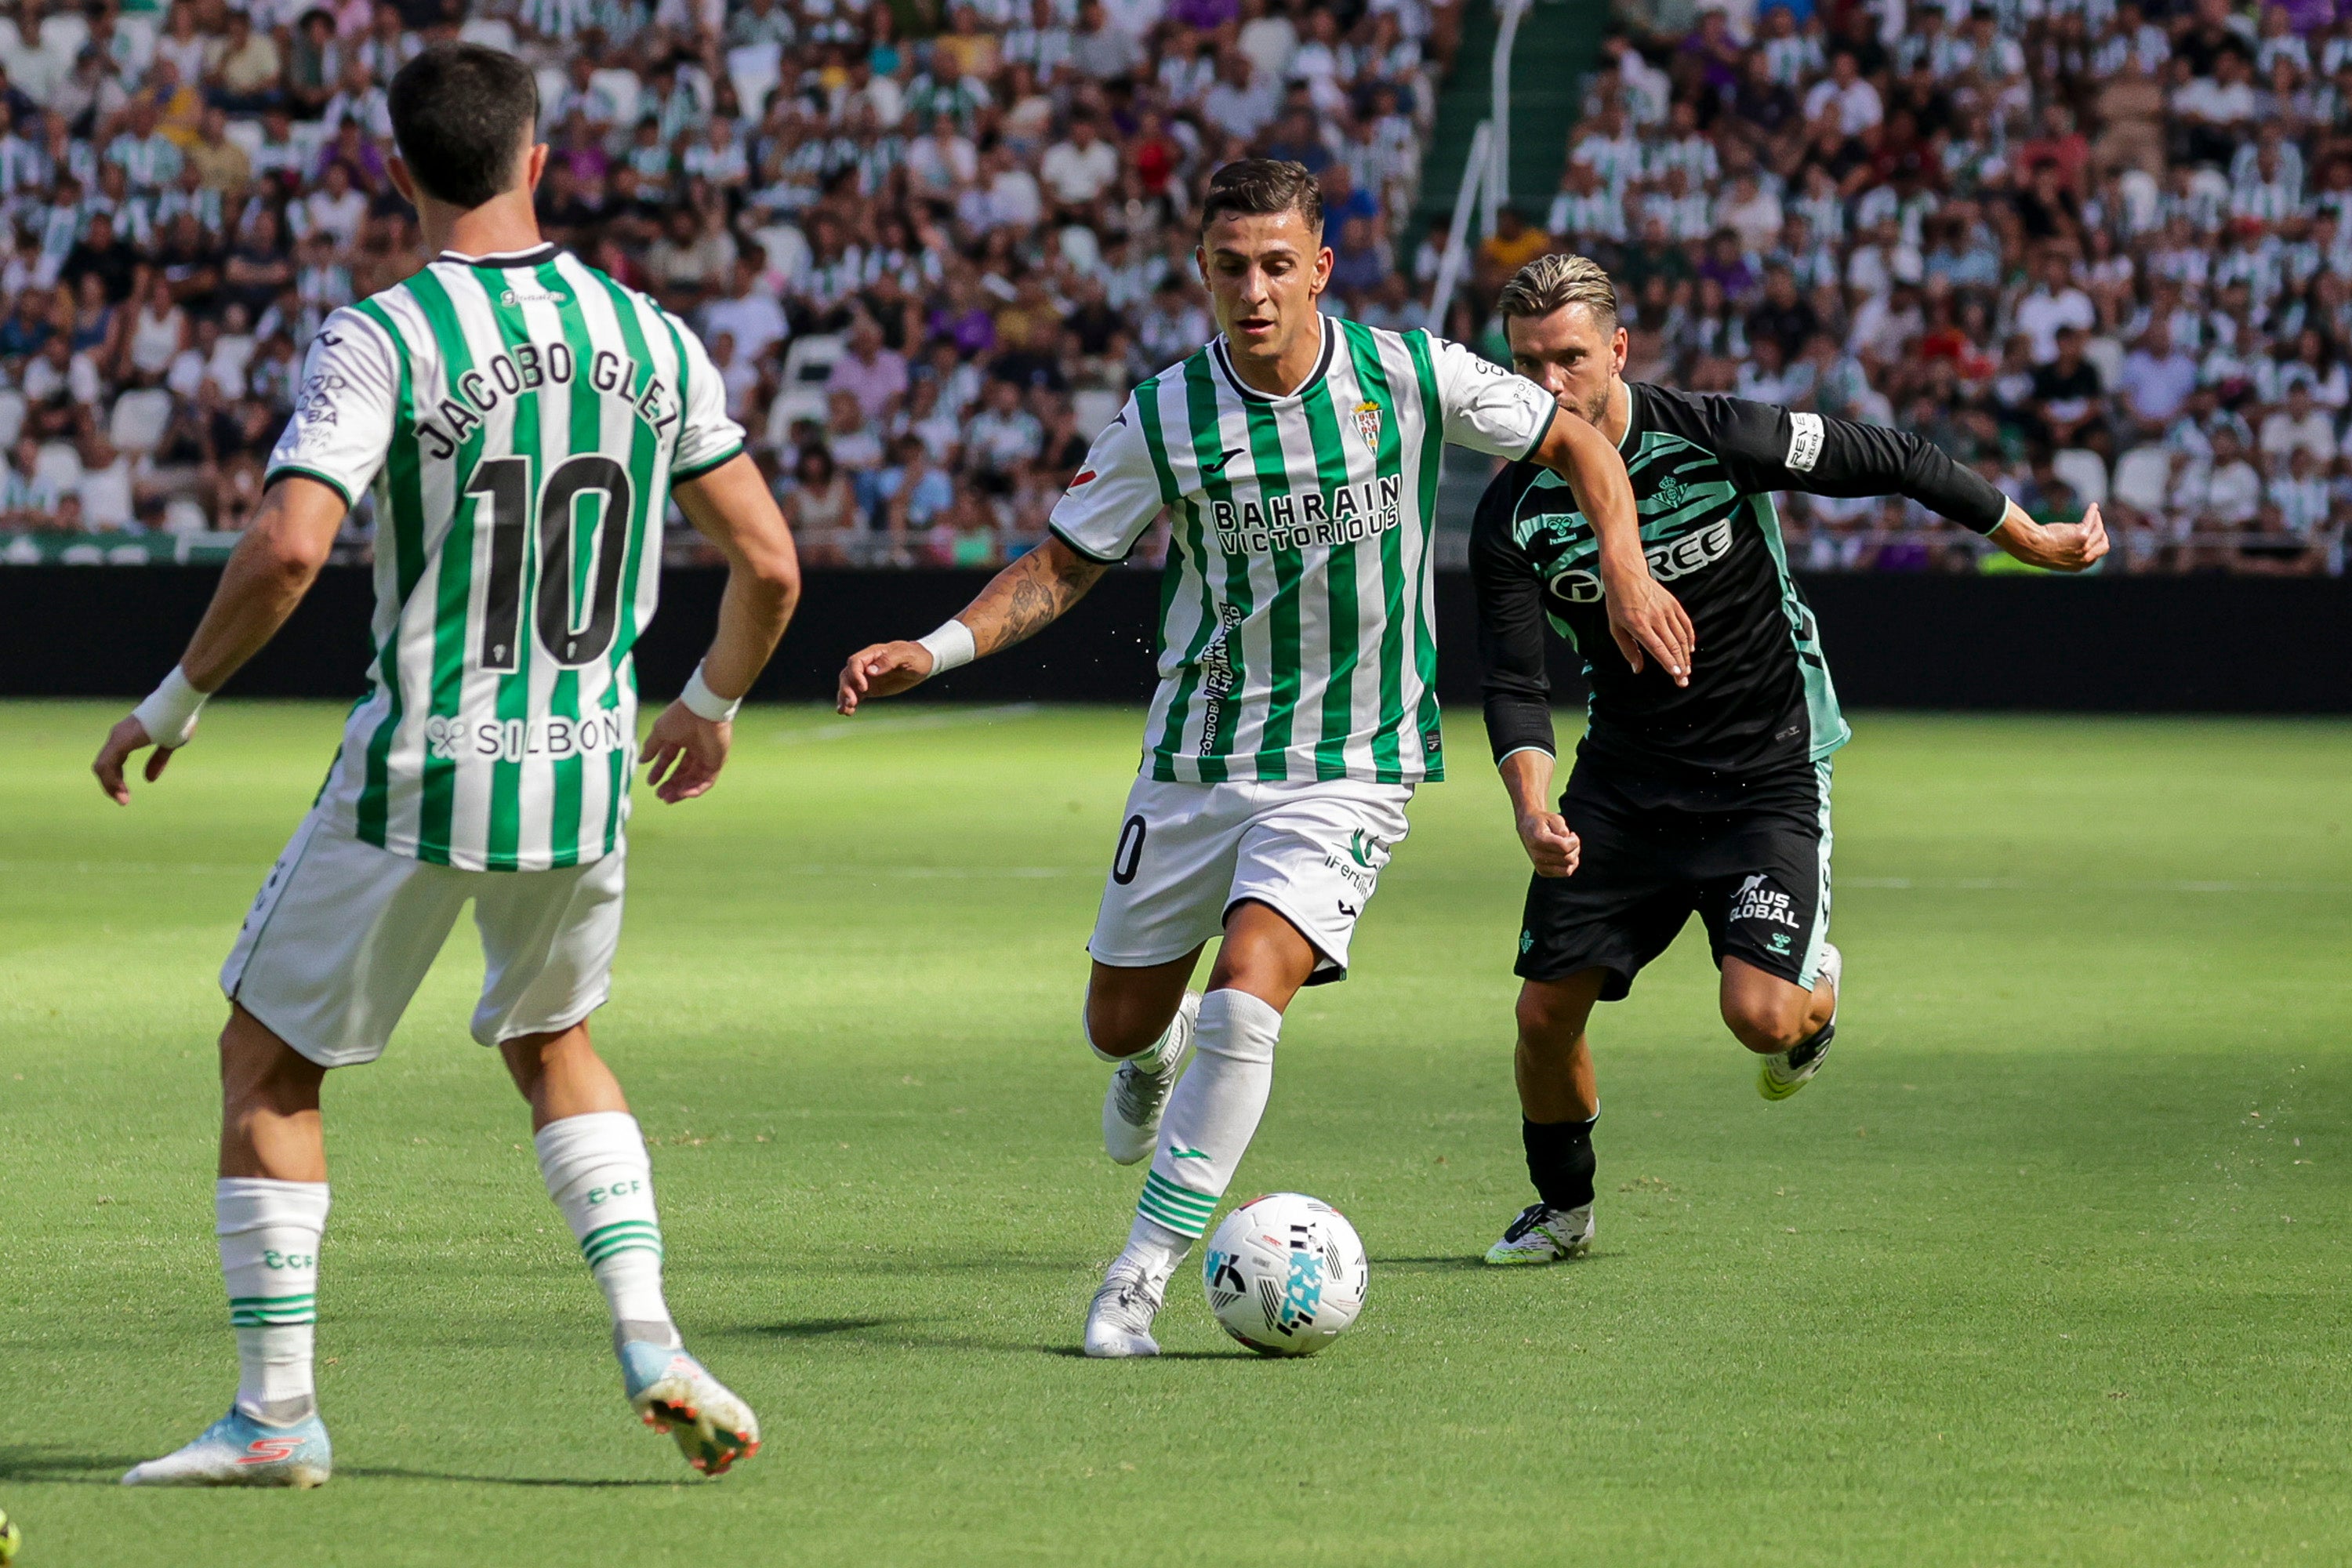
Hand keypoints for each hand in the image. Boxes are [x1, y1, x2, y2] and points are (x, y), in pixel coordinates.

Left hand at [92, 714, 177, 804]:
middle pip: (103, 767)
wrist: (180, 704)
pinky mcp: (121, 741)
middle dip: (111, 786)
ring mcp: (118, 738)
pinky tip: (121, 790)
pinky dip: (111, 780)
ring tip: (123, 800)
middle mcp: (118, 736)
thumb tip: (148, 779)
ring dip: (109, 786)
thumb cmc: (178, 719)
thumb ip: (158, 760)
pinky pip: (107, 765)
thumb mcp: (169, 745)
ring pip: (102, 768)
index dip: (116, 780)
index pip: (112, 762)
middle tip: (123, 801)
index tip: (126, 795)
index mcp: (127, 737)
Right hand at [639, 700, 728, 802]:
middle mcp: (694, 748)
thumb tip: (641, 760)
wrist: (703, 710)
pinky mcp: (717, 762)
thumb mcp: (660, 732)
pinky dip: (696, 789)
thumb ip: (651, 747)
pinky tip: (684, 794)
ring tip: (668, 798)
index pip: (668, 759)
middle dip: (670, 784)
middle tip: (660, 795)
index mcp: (680, 738)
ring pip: (693, 779)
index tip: (650, 782)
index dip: (659, 771)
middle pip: (681, 772)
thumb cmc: (680, 717)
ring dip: (681, 790)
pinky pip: (707, 781)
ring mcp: (706, 756)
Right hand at [835, 640, 934, 714]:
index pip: (855, 662)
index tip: (864, 687)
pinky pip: (856, 695)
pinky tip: (847, 713)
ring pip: (848, 686)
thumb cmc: (916, 657)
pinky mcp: (870, 688)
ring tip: (844, 711)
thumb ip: (888, 661)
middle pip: (847, 675)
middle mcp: (866, 665)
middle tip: (851, 703)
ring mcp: (867, 677)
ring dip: (844, 698)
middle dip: (846, 689)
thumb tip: (870, 671)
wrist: (924, 663)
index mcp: (873, 654)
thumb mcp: (906, 656)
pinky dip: (850, 703)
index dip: (855, 675)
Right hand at [1517, 809, 1580, 877]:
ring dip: (1573, 857)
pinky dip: (1569, 864)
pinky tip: (1565, 854)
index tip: (1572, 834)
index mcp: (1538, 841)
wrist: (1527, 827)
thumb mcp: (1554, 818)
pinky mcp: (1543, 871)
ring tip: (1568, 847)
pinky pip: (1564, 872)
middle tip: (1571, 839)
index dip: (1574, 841)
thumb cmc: (1543, 821)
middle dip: (1575, 848)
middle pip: (1568, 859)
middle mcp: (1537, 856)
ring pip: (1567, 869)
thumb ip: (1562, 829)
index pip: (1564, 847)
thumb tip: (1568, 844)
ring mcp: (1539, 866)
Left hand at [1603, 567, 1694, 686]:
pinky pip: (1686, 624)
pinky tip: (1690, 650)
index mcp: (1639, 625)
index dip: (1669, 663)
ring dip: (1686, 655)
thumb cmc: (1618, 604)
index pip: (1658, 648)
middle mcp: (1655, 618)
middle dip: (1680, 666)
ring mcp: (1666, 610)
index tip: (1677, 675)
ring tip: (1687, 670)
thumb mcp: (1615, 628)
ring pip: (1681, 637)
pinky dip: (1690, 638)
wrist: (1626, 575)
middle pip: (1673, 646)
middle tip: (1684, 681)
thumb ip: (1628, 650)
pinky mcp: (1673, 604)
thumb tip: (1637, 669)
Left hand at [2017, 502, 2109, 571]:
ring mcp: (2085, 547)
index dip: (2097, 544)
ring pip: (2098, 531)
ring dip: (2097, 521)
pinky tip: (2093, 506)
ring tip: (2094, 513)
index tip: (2093, 535)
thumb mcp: (2058, 555)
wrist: (2031, 547)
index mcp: (2080, 566)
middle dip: (2102, 535)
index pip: (2097, 555)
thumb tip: (2075, 540)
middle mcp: (2085, 558)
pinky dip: (2093, 513)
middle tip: (2098, 525)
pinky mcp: (2082, 535)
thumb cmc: (2039, 550)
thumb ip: (2070, 552)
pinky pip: (2091, 521)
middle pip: (2104, 544)